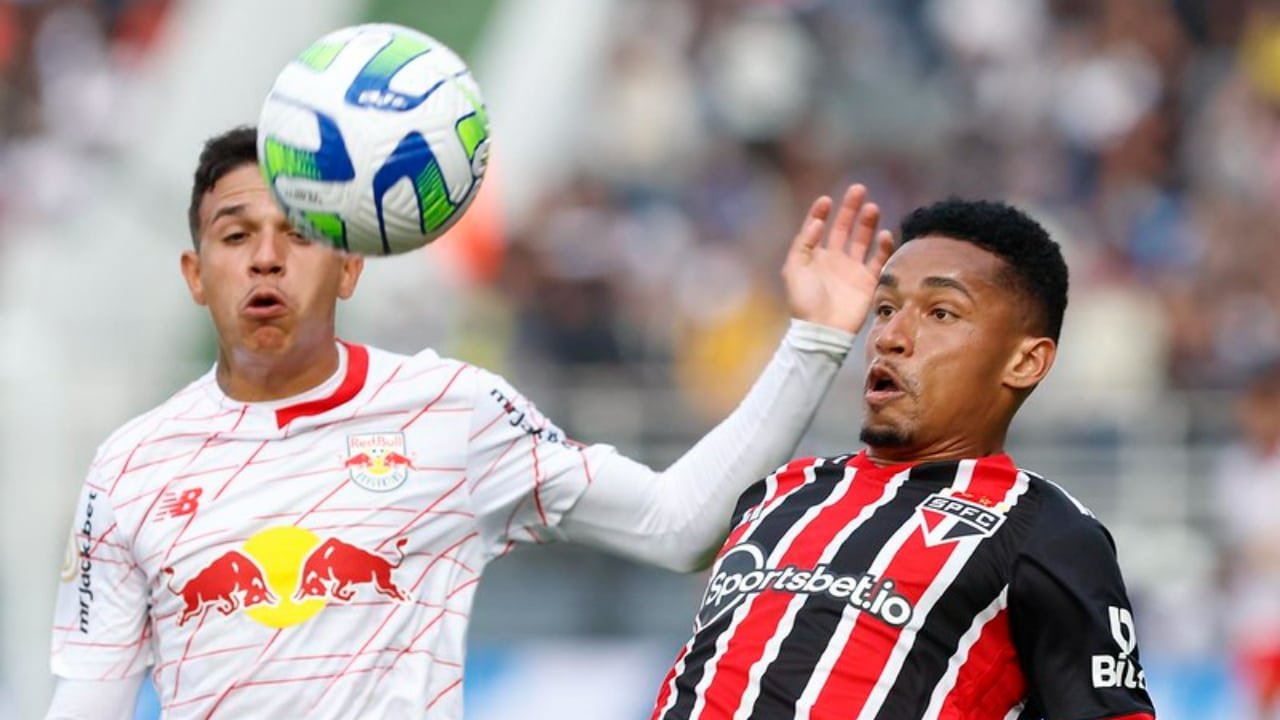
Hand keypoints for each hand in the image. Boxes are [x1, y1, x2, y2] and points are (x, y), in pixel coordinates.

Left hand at [781, 184, 893, 333]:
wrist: (822, 330)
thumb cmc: (804, 301)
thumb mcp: (794, 269)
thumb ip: (804, 243)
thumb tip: (818, 222)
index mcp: (814, 256)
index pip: (819, 228)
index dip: (821, 212)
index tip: (826, 200)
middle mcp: (834, 260)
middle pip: (844, 228)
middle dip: (851, 209)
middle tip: (859, 189)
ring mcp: (852, 270)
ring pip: (862, 240)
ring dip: (867, 223)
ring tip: (872, 207)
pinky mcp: (868, 282)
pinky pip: (879, 260)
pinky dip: (883, 247)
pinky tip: (884, 234)